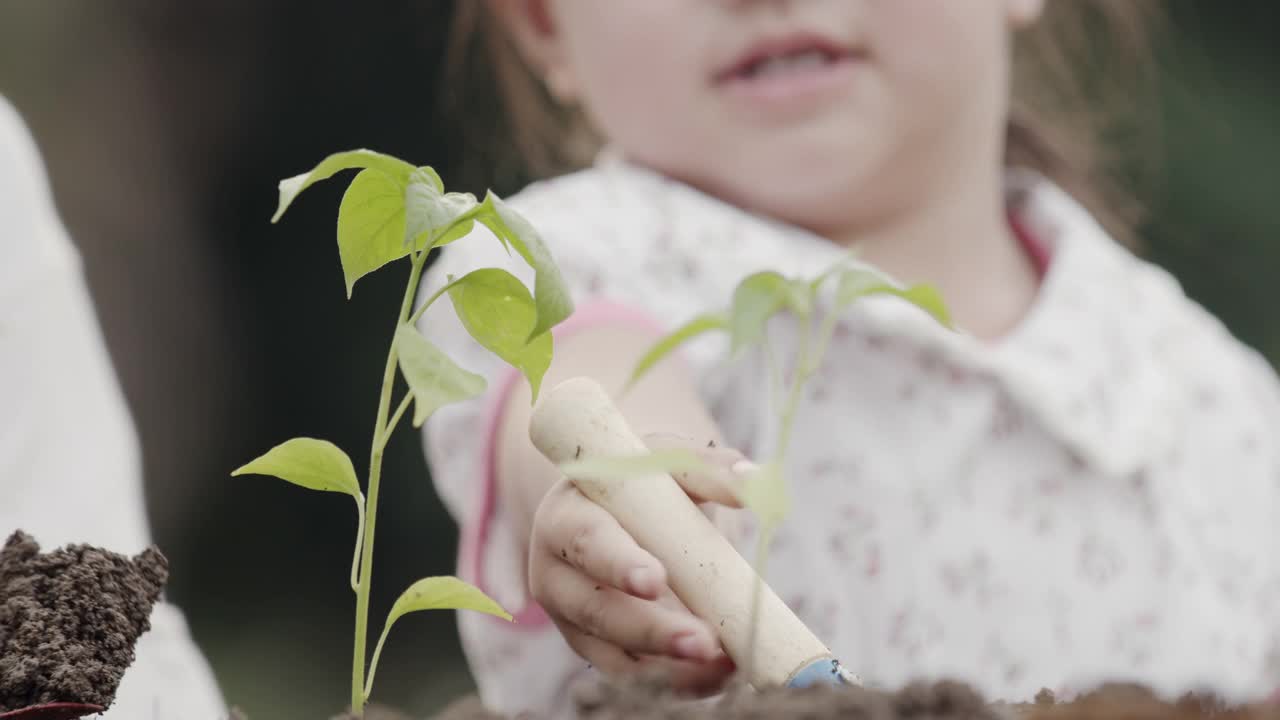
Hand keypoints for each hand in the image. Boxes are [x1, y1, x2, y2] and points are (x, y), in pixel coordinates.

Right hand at [528, 434, 754, 693]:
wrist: (630, 510)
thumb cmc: (647, 482)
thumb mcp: (670, 463)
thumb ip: (709, 469)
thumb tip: (756, 481)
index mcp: (564, 517)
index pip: (586, 541)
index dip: (618, 563)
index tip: (656, 580)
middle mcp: (557, 575)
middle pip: (596, 611)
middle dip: (652, 631)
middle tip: (705, 642)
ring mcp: (575, 621)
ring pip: (613, 656)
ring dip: (670, 668)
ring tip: (724, 666)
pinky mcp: (600, 652)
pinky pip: (636, 678)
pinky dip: (679, 681)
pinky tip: (720, 676)